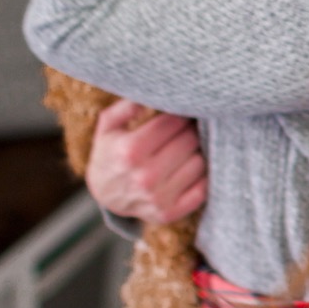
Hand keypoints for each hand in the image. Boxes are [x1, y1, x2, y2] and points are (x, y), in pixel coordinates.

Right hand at [87, 98, 208, 223]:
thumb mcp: (108, 126)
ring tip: (187, 147)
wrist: (105, 195)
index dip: (181, 113)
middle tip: (188, 128)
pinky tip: (191, 166)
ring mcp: (158, 198)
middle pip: (189, 140)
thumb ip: (126, 106)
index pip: (173, 122)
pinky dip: (202, 175)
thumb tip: (151, 93)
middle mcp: (145, 177)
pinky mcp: (169, 213)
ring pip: (199, 162)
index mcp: (129, 151)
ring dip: (197, 151)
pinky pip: (203, 188)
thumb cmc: (110, 153)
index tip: (181, 111)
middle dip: (190, 130)